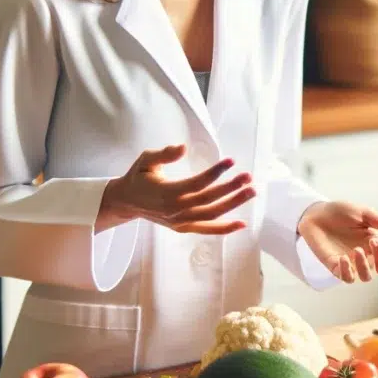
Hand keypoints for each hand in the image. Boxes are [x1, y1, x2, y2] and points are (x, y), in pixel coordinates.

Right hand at [99, 145, 254, 234]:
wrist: (127, 201)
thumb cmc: (138, 177)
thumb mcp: (146, 160)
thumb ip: (164, 154)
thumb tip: (182, 148)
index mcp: (166, 192)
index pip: (197, 183)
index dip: (215, 172)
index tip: (231, 161)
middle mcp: (175, 210)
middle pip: (209, 199)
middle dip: (231, 188)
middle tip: (248, 177)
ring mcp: (180, 221)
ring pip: (211, 215)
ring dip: (233, 204)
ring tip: (251, 192)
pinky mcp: (183, 228)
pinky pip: (206, 230)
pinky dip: (224, 229)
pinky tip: (242, 223)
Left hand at [298, 201, 377, 283]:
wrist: (315, 213)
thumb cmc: (340, 212)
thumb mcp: (364, 214)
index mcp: (375, 240)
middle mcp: (366, 253)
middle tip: (374, 241)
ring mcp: (350, 261)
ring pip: (366, 276)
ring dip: (364, 266)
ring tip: (356, 250)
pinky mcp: (335, 266)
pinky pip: (346, 277)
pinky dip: (347, 271)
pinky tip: (343, 258)